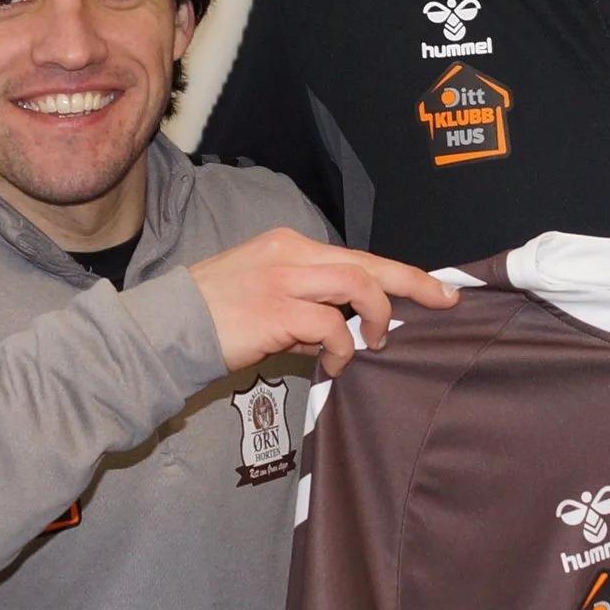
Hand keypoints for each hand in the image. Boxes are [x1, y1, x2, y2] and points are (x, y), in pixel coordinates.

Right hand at [187, 229, 458, 376]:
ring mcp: (283, 279)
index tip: (431, 288)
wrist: (165, 330)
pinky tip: (336, 364)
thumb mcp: (261, 293)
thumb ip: (302, 303)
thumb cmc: (212, 317)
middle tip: (444, 300)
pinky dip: (343, 347)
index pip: (354, 255)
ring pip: (356, 284)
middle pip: (366, 262)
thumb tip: (339, 331)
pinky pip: (331, 326)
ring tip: (374, 343)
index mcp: (288, 245)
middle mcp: (289, 253)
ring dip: (375, 316)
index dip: (396, 272)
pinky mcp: (277, 310)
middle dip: (412, 281)